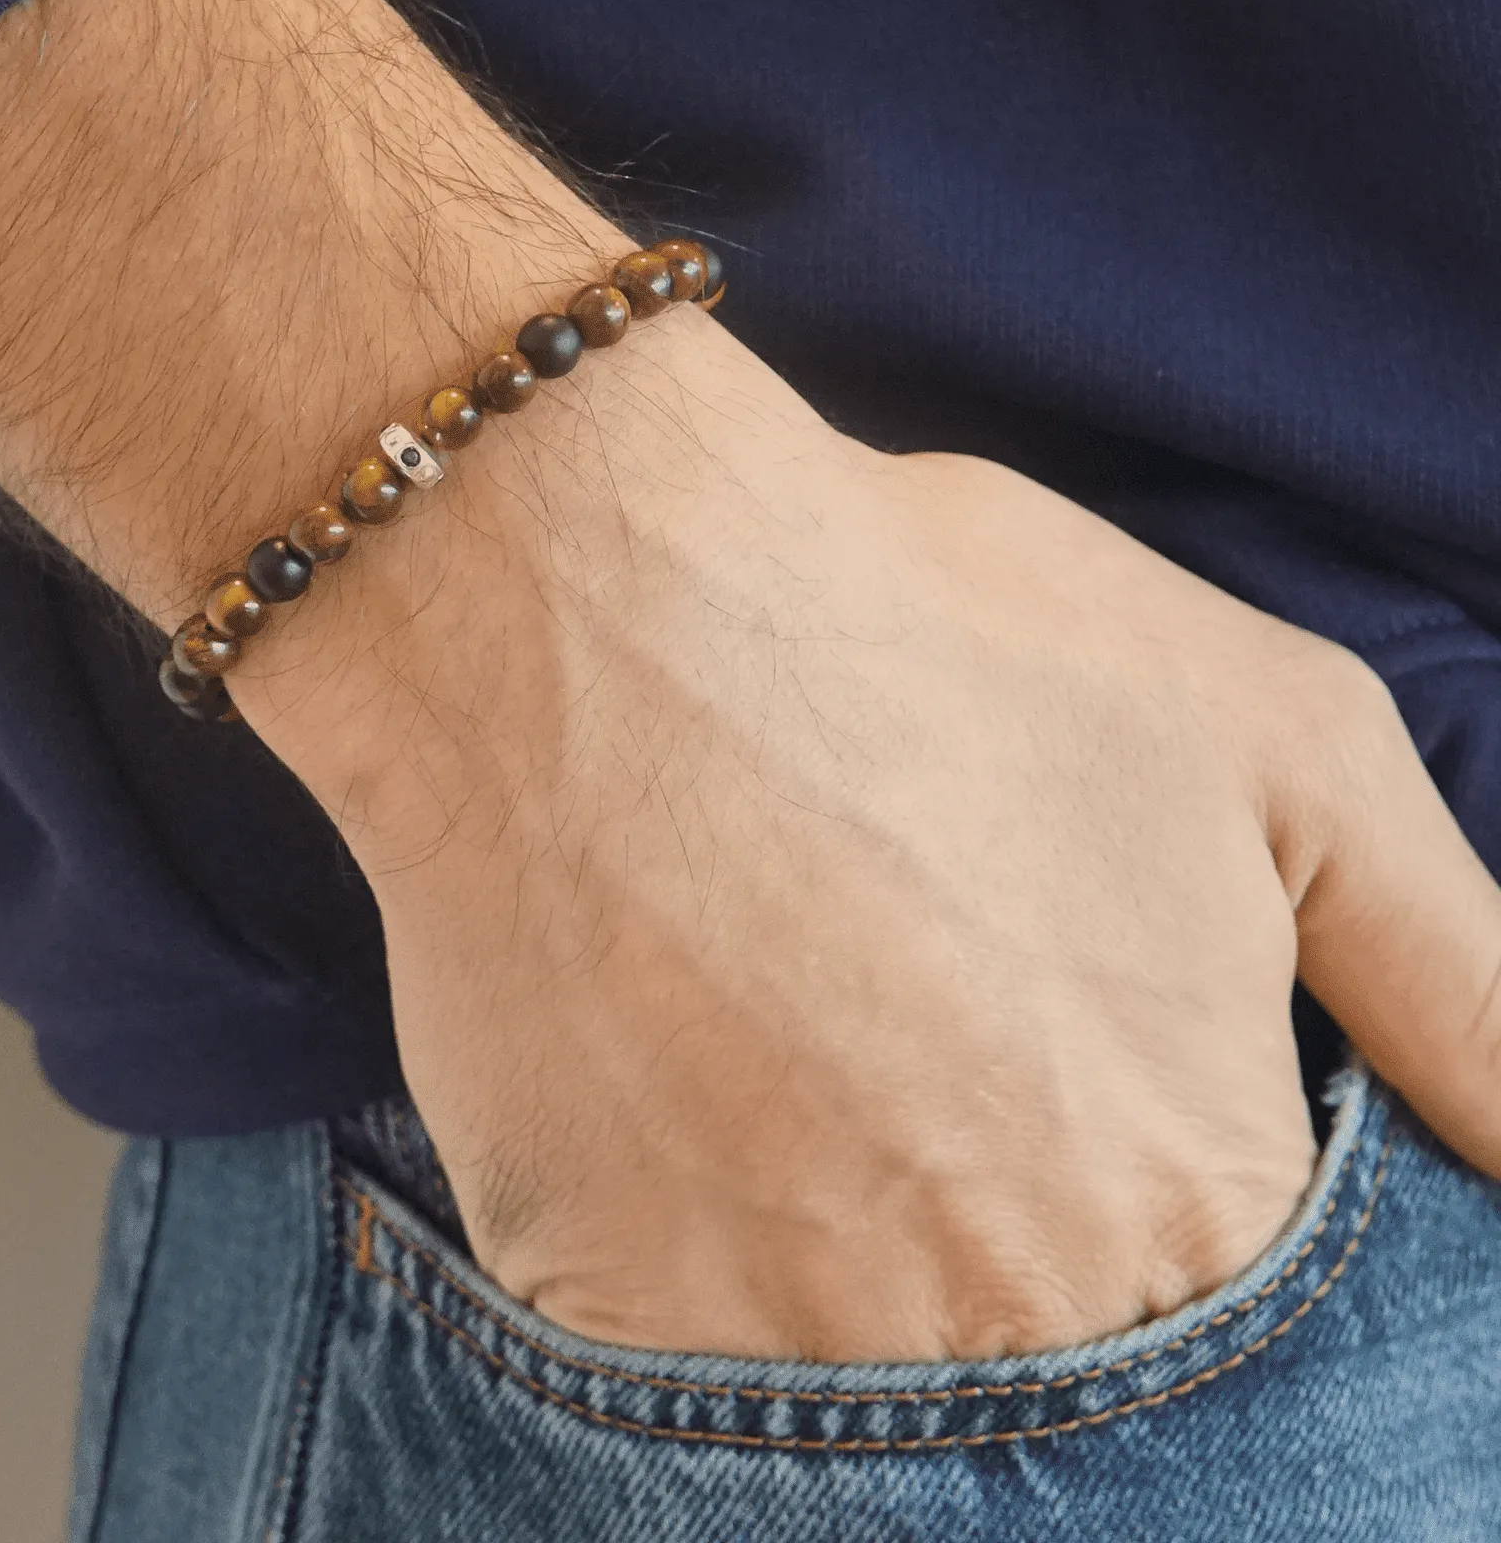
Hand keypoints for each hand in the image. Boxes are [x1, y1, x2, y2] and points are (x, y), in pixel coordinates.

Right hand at [237, 310, 1500, 1358]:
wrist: (577, 597)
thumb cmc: (924, 632)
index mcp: (1196, 1202)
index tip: (1067, 1104)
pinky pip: (677, 1383)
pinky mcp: (596, 1314)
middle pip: (1060, 1384)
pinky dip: (701, 1267)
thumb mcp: (1271, 737)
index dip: (1158, 1210)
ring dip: (859, 1262)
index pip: (1256, 1358)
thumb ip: (1457, 980)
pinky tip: (687, 1095)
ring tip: (802, 1066)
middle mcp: (1010, 1324)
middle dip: (1015, 1241)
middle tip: (912, 1061)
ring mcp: (784, 1343)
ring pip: (868, 1394)